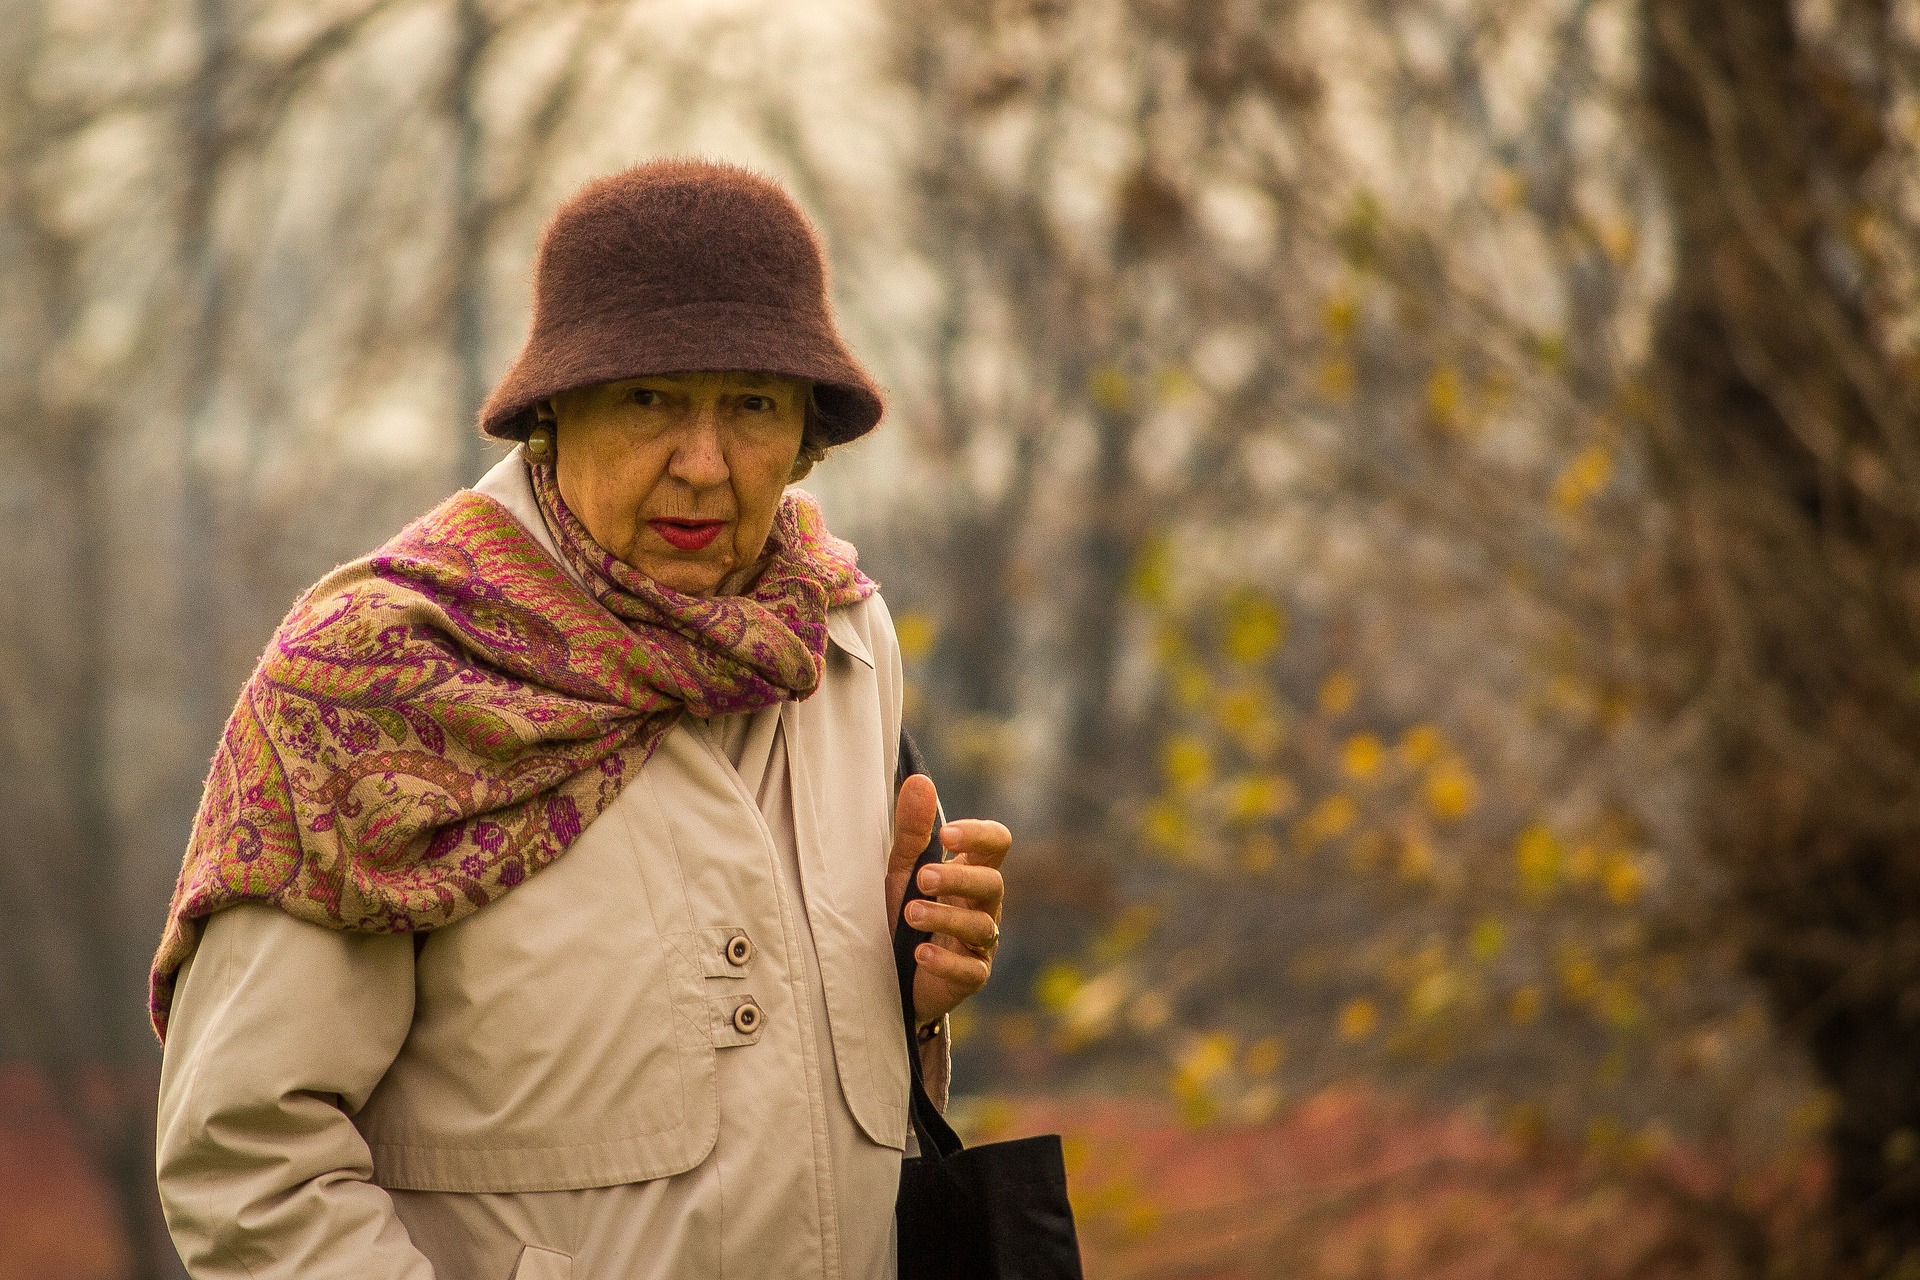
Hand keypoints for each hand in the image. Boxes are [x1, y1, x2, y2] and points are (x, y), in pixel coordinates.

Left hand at [885, 773, 1009, 1030]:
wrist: (886, 973)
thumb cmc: (900, 912)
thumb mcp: (900, 869)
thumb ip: (911, 830)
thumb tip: (920, 781)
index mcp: (970, 871)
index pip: (996, 843)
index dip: (978, 835)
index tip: (945, 834)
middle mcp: (982, 905)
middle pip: (993, 883)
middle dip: (959, 879)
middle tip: (922, 879)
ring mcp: (980, 943)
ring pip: (983, 927)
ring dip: (946, 918)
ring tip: (910, 914)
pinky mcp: (971, 977)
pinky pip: (972, 970)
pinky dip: (946, 962)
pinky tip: (921, 954)